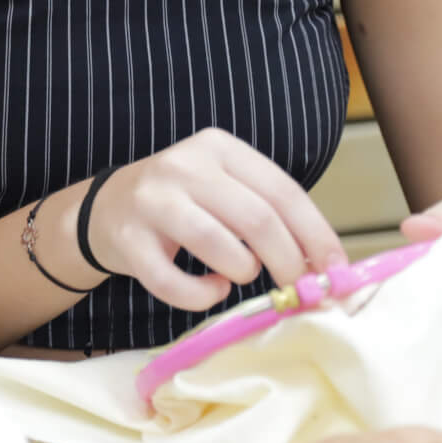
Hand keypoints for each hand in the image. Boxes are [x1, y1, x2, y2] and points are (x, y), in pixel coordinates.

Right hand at [85, 130, 347, 312]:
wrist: (106, 209)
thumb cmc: (182, 204)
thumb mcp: (224, 189)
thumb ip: (269, 214)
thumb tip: (327, 264)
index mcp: (219, 147)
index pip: (283, 190)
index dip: (316, 234)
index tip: (336, 271)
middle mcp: (184, 165)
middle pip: (257, 218)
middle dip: (288, 262)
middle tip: (297, 289)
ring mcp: (152, 200)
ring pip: (219, 245)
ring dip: (243, 272)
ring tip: (238, 275)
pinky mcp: (128, 240)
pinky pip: (174, 282)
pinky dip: (202, 295)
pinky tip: (208, 288)